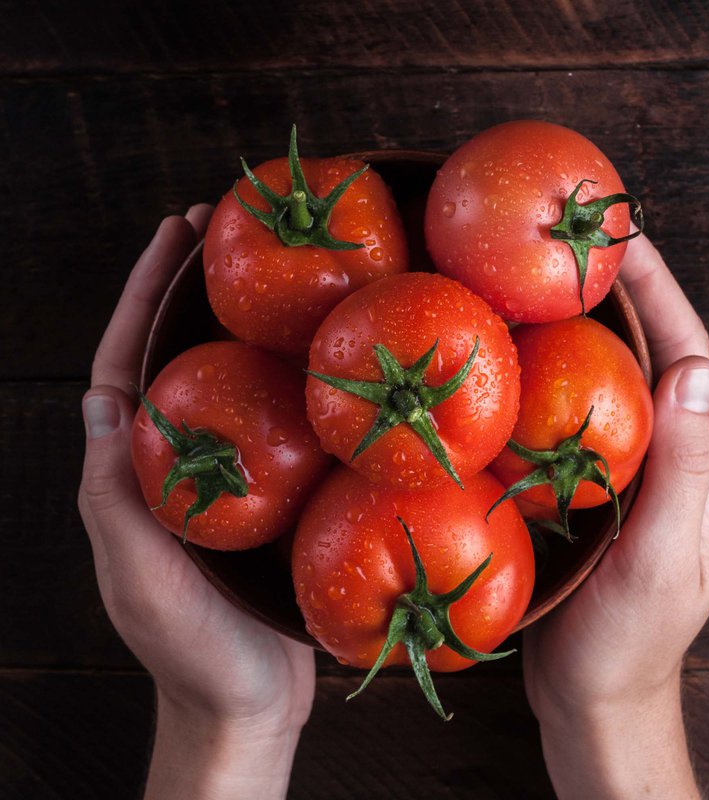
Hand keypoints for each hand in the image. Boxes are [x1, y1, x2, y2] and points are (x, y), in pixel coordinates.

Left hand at [78, 209, 314, 798]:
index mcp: (133, 473)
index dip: (144, 297)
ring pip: (227, 385)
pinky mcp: (268, 496)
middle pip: (178, 359)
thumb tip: (101, 400)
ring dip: (241, 326)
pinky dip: (288, 381)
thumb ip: (114, 496)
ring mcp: (223, 477)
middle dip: (192, 292)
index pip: (127, 366)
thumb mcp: (140, 575)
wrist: (249, 702)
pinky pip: (273, 425)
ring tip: (274, 274)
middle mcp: (174, 464)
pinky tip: (319, 357)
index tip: (173, 236)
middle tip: (224, 230)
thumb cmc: (192, 649)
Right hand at [524, 233, 708, 798]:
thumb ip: (684, 471)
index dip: (661, 292)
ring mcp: (631, 471)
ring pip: (612, 380)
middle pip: (652, 354)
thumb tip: (695, 371)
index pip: (688, 356)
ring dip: (588, 326)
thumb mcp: (661, 559)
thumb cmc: (627, 639)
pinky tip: (520, 360)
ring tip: (543, 281)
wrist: (596, 693)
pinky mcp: (593, 487)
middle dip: (623, 291)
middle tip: (575, 240)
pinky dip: (556, 375)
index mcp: (702, 465)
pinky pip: (577, 415)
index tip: (625, 235)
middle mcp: (673, 457)